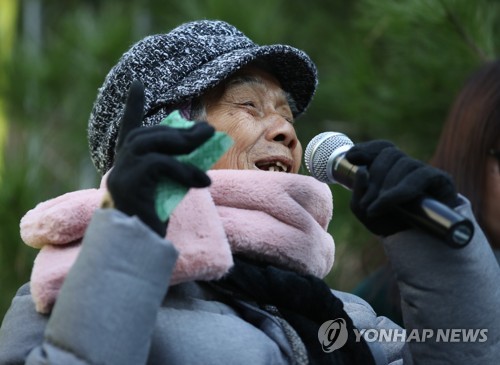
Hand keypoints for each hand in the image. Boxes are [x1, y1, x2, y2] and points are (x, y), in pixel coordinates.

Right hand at [106, 80, 213, 235]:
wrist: (139, 247)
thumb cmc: (155, 217)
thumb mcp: (169, 186)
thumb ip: (176, 163)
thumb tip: (202, 140)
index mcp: (128, 163)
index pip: (128, 128)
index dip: (132, 105)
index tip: (137, 82)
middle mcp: (120, 164)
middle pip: (148, 134)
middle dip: (180, 130)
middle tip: (209, 130)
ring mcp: (121, 172)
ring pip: (151, 144)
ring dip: (184, 143)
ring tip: (209, 143)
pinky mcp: (128, 183)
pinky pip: (160, 165)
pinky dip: (184, 170)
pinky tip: (204, 181)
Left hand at [345, 140, 458, 235]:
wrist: (415, 245)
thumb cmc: (389, 224)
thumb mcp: (365, 210)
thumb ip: (358, 192)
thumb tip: (362, 171)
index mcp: (391, 167)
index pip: (382, 147)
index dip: (367, 149)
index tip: (351, 158)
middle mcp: (409, 166)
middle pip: (390, 154)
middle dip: (374, 177)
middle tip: (365, 203)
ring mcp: (425, 171)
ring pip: (404, 163)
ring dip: (384, 187)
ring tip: (374, 209)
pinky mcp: (441, 180)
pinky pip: (419, 177)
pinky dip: (397, 192)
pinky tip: (384, 204)